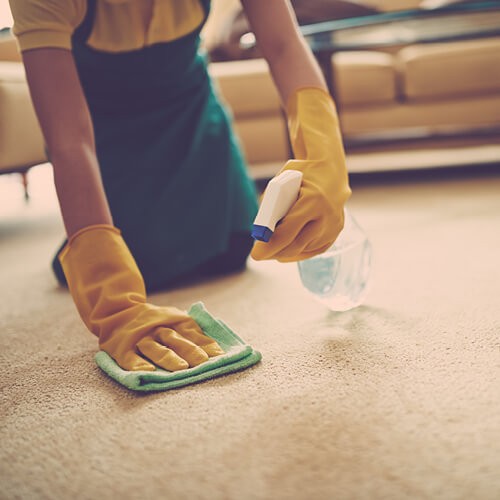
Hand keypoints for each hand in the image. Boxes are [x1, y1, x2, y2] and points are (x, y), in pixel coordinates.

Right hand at [59, 225, 223, 370]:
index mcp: (173, 321)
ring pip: (155, 348)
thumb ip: (194, 335)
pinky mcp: (123, 349)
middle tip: (202, 362)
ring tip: (181, 369)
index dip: (204, 343)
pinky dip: (138, 364)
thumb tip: (218, 352)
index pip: (191, 332)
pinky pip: (130, 358)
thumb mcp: (176, 321)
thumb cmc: (156, 322)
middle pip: (175, 339)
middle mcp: (157, 328)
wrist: (118, 312)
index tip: (218, 355)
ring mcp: (140, 338)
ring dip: (168, 357)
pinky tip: (147, 372)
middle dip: (189, 350)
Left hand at [251, 87, 350, 261]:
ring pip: (305, 249)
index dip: (270, 245)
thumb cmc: (302, 173)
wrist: (331, 168)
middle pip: (296, 245)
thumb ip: (272, 205)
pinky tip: (286, 253)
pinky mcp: (337, 230)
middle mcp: (327, 215)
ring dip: (286, 252)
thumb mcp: (281, 182)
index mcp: (313, 201)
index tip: (256, 254)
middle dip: (275, 252)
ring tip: (271, 251)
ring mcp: (334, 225)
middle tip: (260, 255)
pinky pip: (315, 249)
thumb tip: (262, 231)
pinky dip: (299, 252)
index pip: (288, 232)